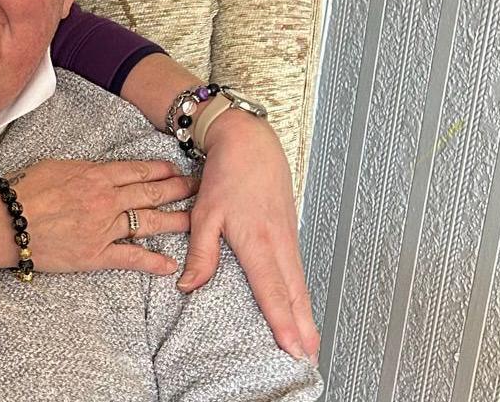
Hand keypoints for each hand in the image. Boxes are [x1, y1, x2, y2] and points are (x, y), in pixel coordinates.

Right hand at [0, 159, 194, 274]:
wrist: (6, 222)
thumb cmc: (23, 191)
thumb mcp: (54, 166)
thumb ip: (82, 169)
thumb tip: (99, 170)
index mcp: (95, 175)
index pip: (138, 170)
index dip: (162, 170)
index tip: (177, 170)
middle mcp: (106, 199)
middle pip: (152, 192)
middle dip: (179, 190)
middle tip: (200, 189)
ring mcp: (104, 228)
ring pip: (149, 222)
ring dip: (176, 221)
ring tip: (197, 220)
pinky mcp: (96, 254)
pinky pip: (130, 258)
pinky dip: (152, 262)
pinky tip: (170, 266)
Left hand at [183, 109, 318, 362]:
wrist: (250, 143)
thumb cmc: (226, 176)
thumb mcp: (205, 213)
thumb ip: (201, 253)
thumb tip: (188, 286)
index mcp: (257, 240)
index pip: (272, 289)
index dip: (283, 320)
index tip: (291, 347)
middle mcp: (279, 243)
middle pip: (295, 293)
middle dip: (303, 327)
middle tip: (309, 357)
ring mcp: (288, 237)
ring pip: (300, 283)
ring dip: (306, 313)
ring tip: (310, 341)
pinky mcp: (289, 232)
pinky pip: (297, 270)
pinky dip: (302, 293)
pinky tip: (300, 307)